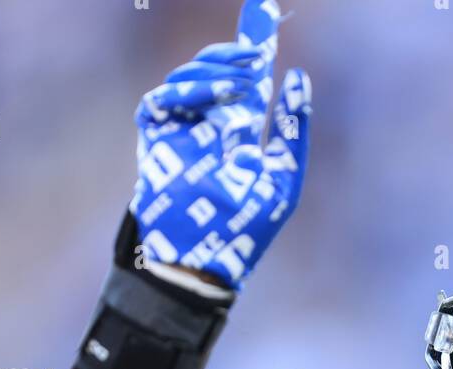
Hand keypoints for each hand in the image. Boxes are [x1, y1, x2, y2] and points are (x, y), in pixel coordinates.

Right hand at [129, 0, 311, 290]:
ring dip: (218, 70)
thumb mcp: (283, 178)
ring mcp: (180, 132)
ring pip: (189, 78)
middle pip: (216, 70)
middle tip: (258, 49)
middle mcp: (208, 127)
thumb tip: (296, 77)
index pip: (245, 80)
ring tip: (247, 80)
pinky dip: (190, 89)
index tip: (264, 13)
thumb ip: (290, 130)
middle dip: (236, 51)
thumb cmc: (246, 231)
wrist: (204, 260)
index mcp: (239, 135)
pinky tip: (221, 95)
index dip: (252, 45)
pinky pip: (162, 100)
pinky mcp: (156, 141)